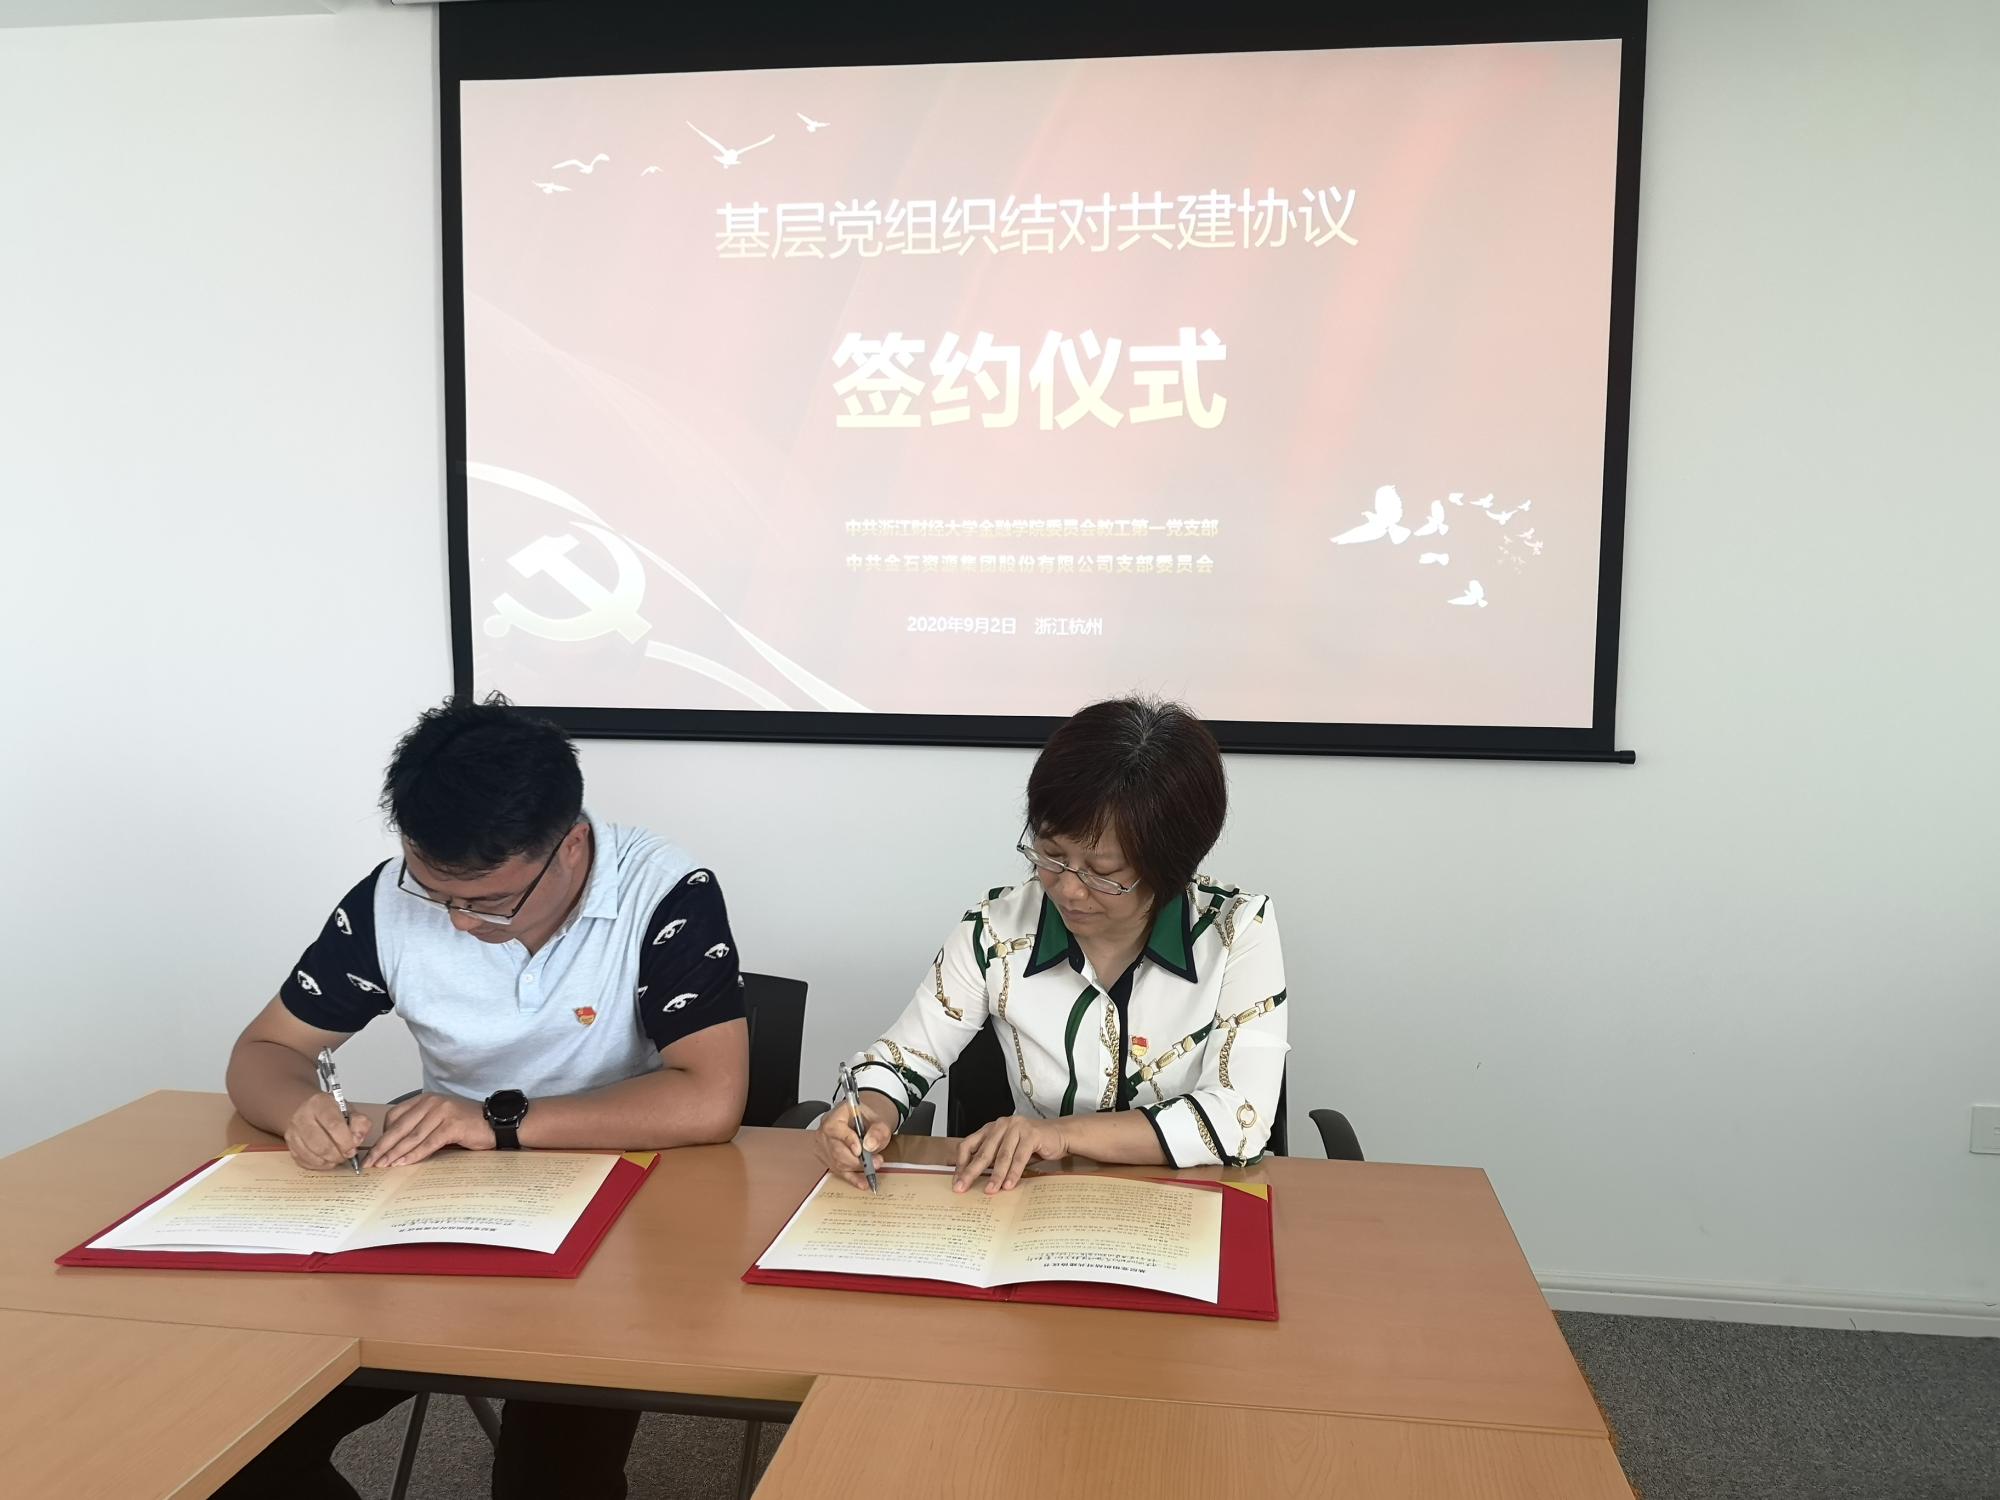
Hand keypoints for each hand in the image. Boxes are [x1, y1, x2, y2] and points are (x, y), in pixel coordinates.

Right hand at [284, 1093, 372, 1171]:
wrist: (310, 1111)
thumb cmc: (331, 1112)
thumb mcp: (350, 1111)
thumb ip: (360, 1123)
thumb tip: (357, 1139)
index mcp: (320, 1103)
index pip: (333, 1125)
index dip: (345, 1141)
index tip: (353, 1149)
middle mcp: (302, 1116)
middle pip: (321, 1144)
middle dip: (338, 1154)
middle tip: (346, 1155)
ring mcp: (293, 1132)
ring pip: (312, 1155)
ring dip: (329, 1161)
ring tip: (337, 1156)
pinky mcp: (290, 1146)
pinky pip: (305, 1162)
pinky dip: (319, 1164)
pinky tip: (327, 1159)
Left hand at [364, 1093, 495, 1167]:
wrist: (496, 1122)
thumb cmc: (467, 1124)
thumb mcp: (439, 1119)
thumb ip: (420, 1126)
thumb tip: (395, 1147)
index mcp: (425, 1099)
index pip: (394, 1115)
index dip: (382, 1135)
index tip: (374, 1151)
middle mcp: (431, 1102)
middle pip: (399, 1127)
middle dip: (382, 1147)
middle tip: (369, 1163)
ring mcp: (442, 1112)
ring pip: (411, 1137)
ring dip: (395, 1154)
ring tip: (383, 1166)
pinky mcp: (452, 1125)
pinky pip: (427, 1143)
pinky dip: (414, 1155)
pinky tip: (403, 1164)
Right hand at [812, 1091, 896, 1190]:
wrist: (867, 1125)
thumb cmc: (869, 1121)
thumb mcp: (879, 1121)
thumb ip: (877, 1131)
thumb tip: (869, 1145)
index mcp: (835, 1115)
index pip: (835, 1128)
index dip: (848, 1140)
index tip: (859, 1150)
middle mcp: (825, 1131)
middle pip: (836, 1149)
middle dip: (857, 1160)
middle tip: (875, 1162)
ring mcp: (824, 1146)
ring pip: (837, 1162)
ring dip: (857, 1168)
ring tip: (874, 1166)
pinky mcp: (828, 1159)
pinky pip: (839, 1171)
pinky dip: (852, 1178)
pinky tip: (862, 1183)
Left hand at [954, 1115, 1066, 1193]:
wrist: (1058, 1134)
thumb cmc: (1031, 1144)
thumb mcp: (1007, 1149)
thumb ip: (992, 1158)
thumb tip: (973, 1179)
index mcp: (991, 1128)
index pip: (968, 1144)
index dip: (961, 1163)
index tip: (957, 1180)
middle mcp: (1001, 1125)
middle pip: (983, 1152)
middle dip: (972, 1172)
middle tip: (963, 1187)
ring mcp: (1016, 1127)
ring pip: (1002, 1156)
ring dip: (995, 1176)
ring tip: (990, 1191)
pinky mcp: (1031, 1134)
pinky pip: (1019, 1157)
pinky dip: (1014, 1173)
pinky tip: (1009, 1185)